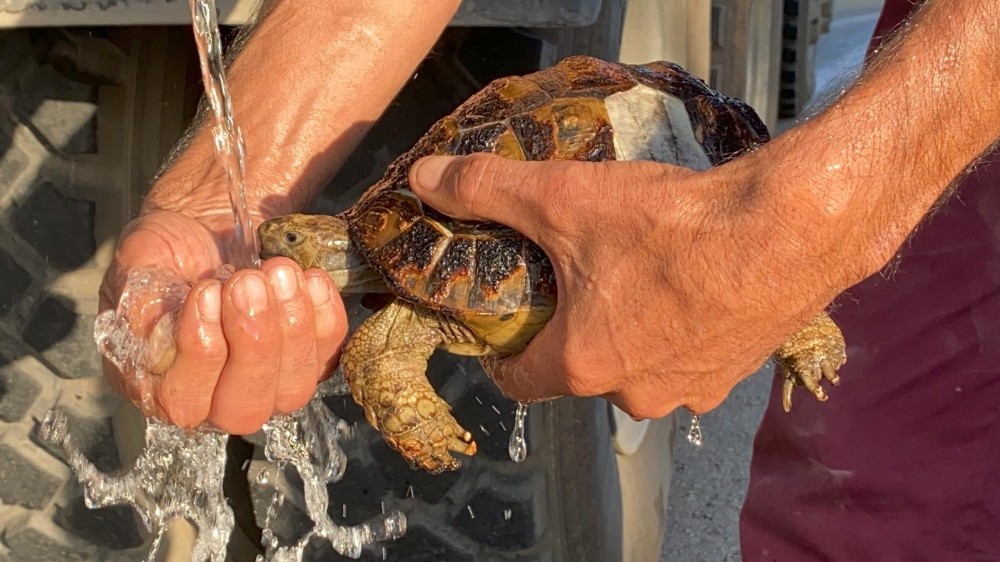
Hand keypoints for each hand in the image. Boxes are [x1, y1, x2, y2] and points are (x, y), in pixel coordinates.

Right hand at [99, 203, 346, 434]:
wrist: (210, 227)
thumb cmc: (169, 252)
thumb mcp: (138, 264)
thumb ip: (139, 301)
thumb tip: (159, 335)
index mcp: (158, 385)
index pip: (183, 402)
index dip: (200, 353)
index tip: (206, 292)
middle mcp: (215, 399)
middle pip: (244, 407)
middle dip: (254, 342)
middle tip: (249, 282)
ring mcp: (268, 385)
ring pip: (293, 389)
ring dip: (292, 328)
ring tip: (280, 273)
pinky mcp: (308, 360)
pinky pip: (328, 356)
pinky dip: (325, 318)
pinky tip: (310, 279)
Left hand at [408, 153, 851, 418]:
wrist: (791, 229)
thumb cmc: (672, 224)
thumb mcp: (564, 197)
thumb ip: (486, 190)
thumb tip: (424, 179)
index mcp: (582, 364)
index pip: (517, 381)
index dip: (500, 354)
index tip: (500, 326)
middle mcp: (634, 395)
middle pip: (580, 369)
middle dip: (571, 332)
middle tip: (575, 278)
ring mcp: (690, 390)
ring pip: (638, 367)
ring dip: (629, 333)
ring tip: (637, 277)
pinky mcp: (736, 375)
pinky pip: (689, 360)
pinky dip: (679, 333)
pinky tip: (690, 288)